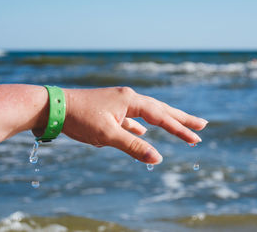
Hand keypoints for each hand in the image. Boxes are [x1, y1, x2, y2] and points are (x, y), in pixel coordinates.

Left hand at [58, 87, 206, 163]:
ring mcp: (120, 103)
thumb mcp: (108, 135)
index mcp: (131, 100)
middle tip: (202, 125)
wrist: (54, 107)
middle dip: (181, 119)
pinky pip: (133, 119)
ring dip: (164, 121)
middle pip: (161, 109)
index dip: (179, 128)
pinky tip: (144, 132)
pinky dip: (142, 126)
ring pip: (148, 114)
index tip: (196, 138)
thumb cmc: (80, 118)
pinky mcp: (111, 110)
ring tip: (180, 126)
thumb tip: (157, 158)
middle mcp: (128, 98)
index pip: (161, 116)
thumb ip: (133, 146)